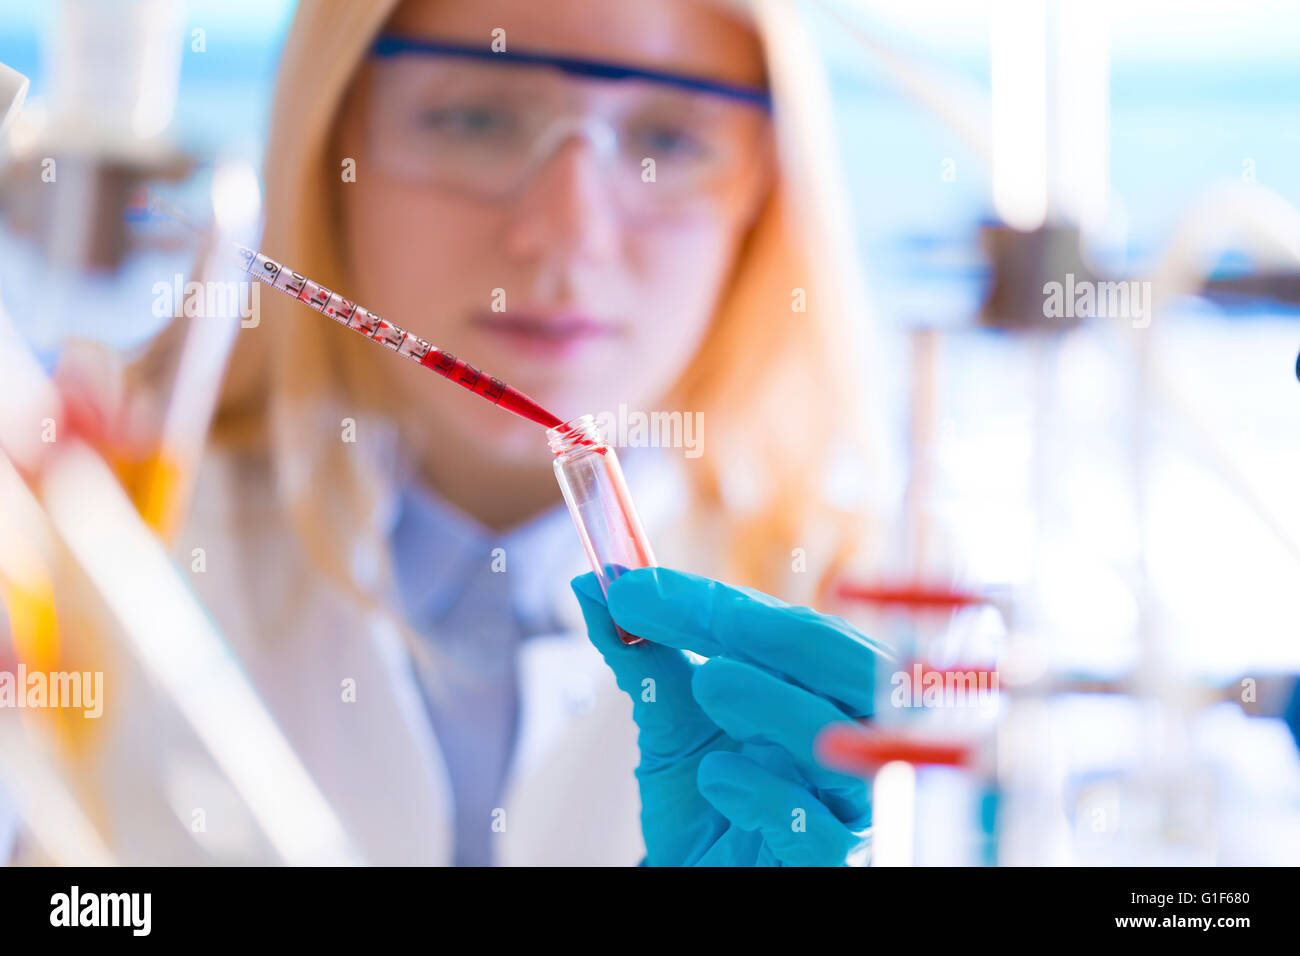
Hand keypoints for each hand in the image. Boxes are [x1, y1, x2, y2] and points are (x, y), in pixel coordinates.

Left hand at [571, 566, 881, 865]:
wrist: (695, 871)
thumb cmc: (702, 792)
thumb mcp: (668, 715)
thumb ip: (641, 651)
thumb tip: (591, 584)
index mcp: (821, 689)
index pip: (797, 632)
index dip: (724, 604)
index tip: (642, 587)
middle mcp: (849, 737)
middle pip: (861, 671)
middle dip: (789, 637)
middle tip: (719, 618)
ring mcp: (849, 802)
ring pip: (845, 745)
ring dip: (779, 704)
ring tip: (711, 680)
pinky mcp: (835, 862)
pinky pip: (825, 832)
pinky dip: (773, 797)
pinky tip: (718, 776)